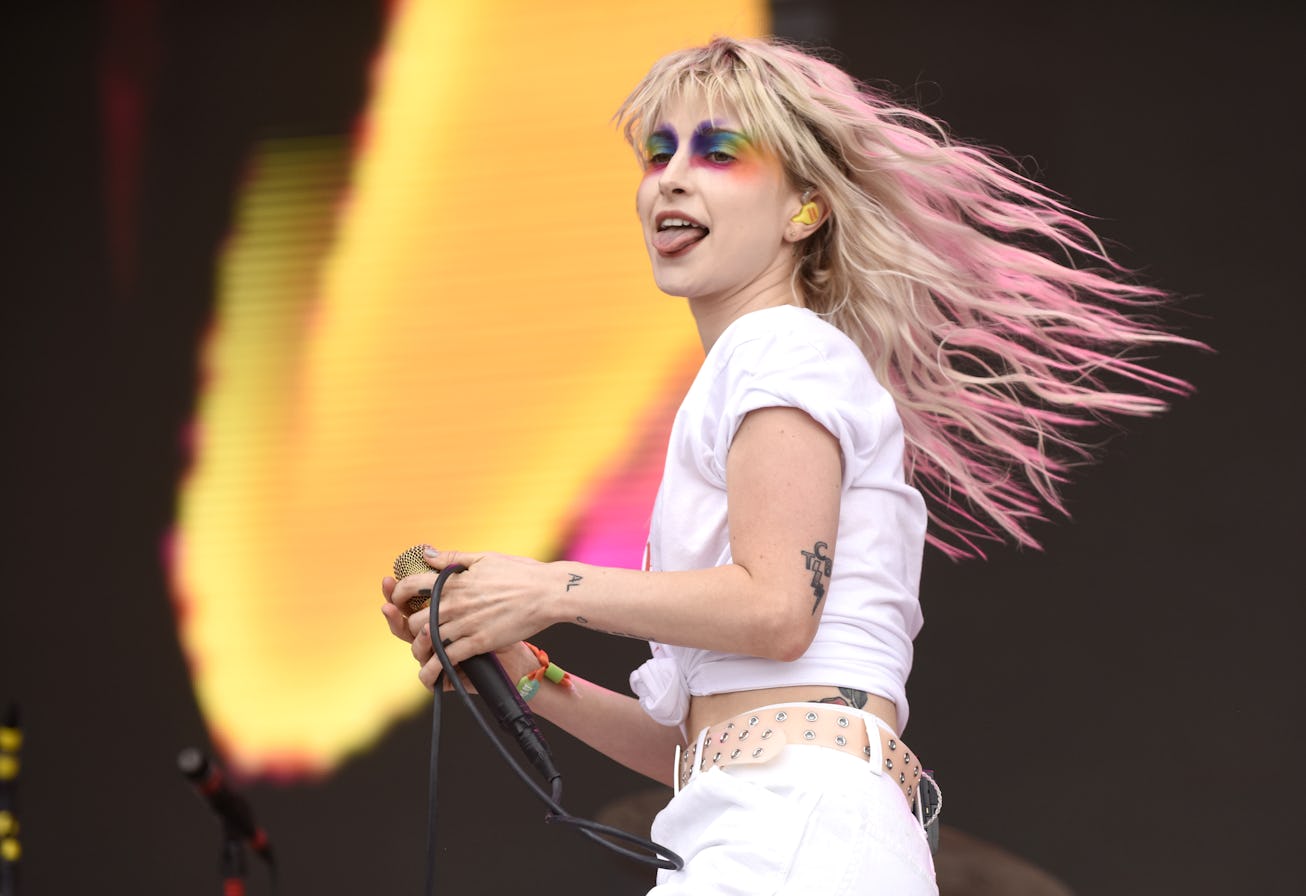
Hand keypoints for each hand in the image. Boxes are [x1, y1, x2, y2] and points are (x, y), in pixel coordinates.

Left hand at [383, 548, 558, 684]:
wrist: (547, 594)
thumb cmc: (520, 573)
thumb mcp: (484, 558)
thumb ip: (452, 558)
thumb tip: (426, 554)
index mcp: (453, 581)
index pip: (409, 586)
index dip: (396, 594)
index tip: (398, 600)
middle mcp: (454, 603)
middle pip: (414, 620)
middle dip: (410, 626)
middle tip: (416, 630)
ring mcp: (465, 624)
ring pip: (426, 641)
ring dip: (421, 649)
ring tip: (425, 651)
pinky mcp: (479, 643)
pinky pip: (447, 659)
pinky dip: (435, 669)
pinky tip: (432, 674)